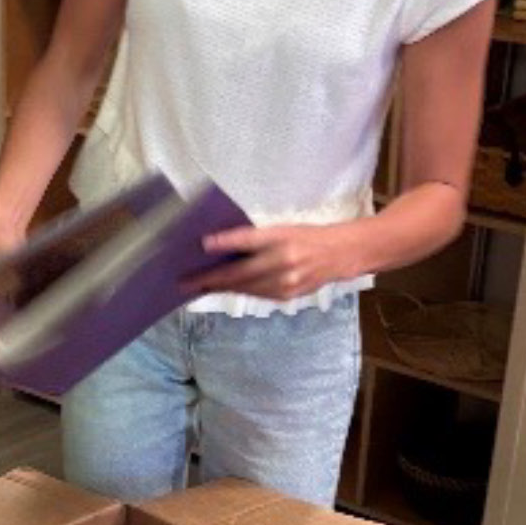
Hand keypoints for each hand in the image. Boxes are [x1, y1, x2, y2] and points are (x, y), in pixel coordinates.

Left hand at [192, 221, 355, 302]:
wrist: (340, 255)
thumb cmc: (305, 236)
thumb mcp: (281, 228)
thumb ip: (253, 237)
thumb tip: (218, 244)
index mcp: (282, 237)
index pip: (249, 239)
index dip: (225, 242)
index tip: (202, 244)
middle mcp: (284, 262)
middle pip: (240, 272)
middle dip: (210, 278)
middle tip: (185, 281)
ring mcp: (286, 282)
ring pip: (245, 287)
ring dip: (220, 287)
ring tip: (197, 286)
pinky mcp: (287, 296)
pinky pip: (256, 294)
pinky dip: (238, 291)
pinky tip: (223, 289)